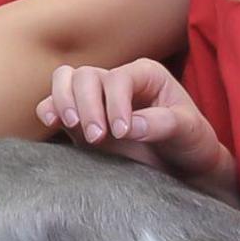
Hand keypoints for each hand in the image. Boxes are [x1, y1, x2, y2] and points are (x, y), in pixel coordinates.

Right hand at [36, 60, 236, 200]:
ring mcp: (96, 98)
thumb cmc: (190, 142)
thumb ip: (163, 124)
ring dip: (63, 101)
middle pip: (86, 76)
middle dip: (87, 105)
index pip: (118, 79)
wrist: (182, 165)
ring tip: (73, 126)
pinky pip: (53, 103)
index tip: (122, 132)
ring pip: (65, 79)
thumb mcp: (189, 131)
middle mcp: (117, 81)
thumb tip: (129, 126)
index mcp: (145, 75)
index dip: (115, 103)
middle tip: (97, 137)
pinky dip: (49, 109)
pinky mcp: (80, 119)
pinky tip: (53, 122)